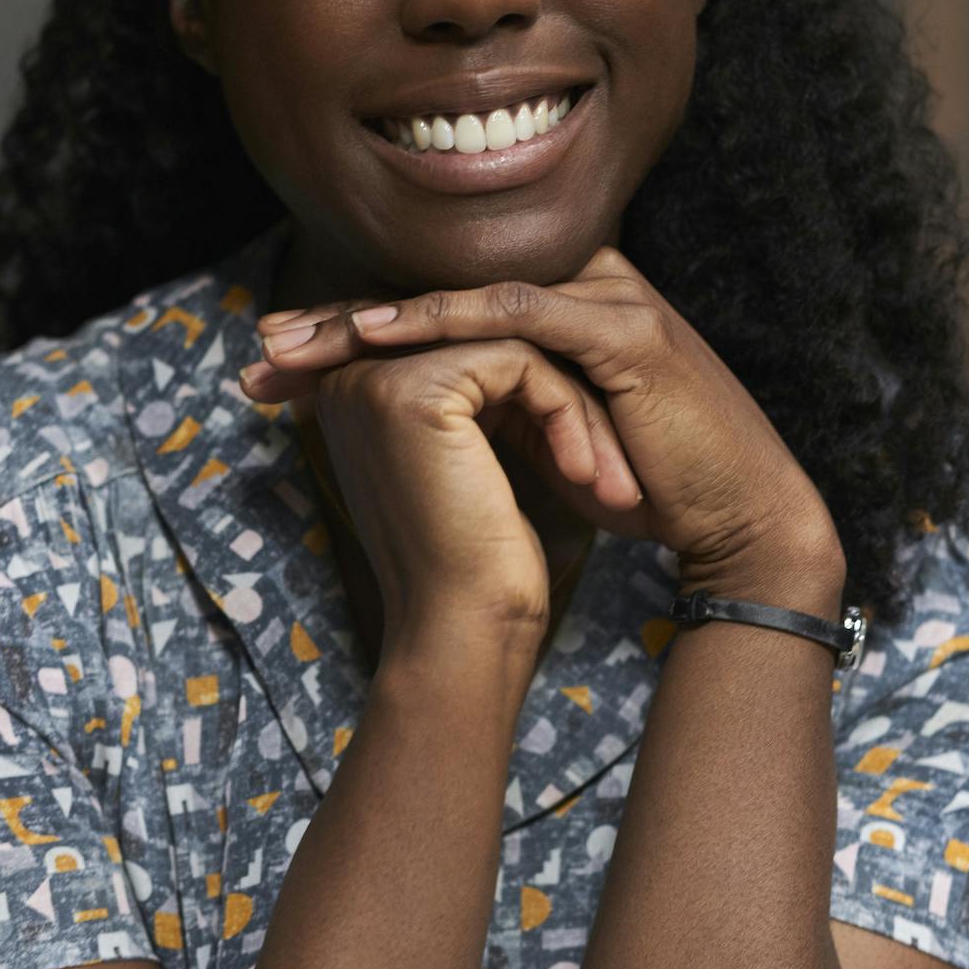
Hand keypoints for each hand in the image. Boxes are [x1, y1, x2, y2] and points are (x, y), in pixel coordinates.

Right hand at [238, 320, 646, 660]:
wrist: (465, 627)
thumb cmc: (477, 561)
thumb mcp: (470, 457)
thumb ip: (476, 398)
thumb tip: (524, 349)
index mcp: (357, 388)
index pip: (473, 350)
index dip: (539, 393)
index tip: (588, 450)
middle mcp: (353, 373)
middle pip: (492, 341)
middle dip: (565, 398)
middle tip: (614, 463)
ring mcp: (377, 377)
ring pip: (515, 348)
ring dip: (577, 412)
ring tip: (611, 479)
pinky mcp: (415, 390)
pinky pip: (523, 365)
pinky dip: (569, 417)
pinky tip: (587, 477)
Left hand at [241, 246, 846, 606]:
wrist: (740, 521)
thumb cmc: (644, 487)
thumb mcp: (545, 441)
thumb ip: (490, 408)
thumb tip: (407, 415)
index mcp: (564, 303)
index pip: (440, 300)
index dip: (354, 325)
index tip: (277, 359)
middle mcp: (586, 283)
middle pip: (439, 283)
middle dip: (341, 317)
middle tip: (260, 345)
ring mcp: (608, 300)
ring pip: (464, 290)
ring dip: (372, 316)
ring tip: (297, 343)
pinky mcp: (624, 333)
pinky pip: (517, 312)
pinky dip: (443, 320)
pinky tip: (380, 333)